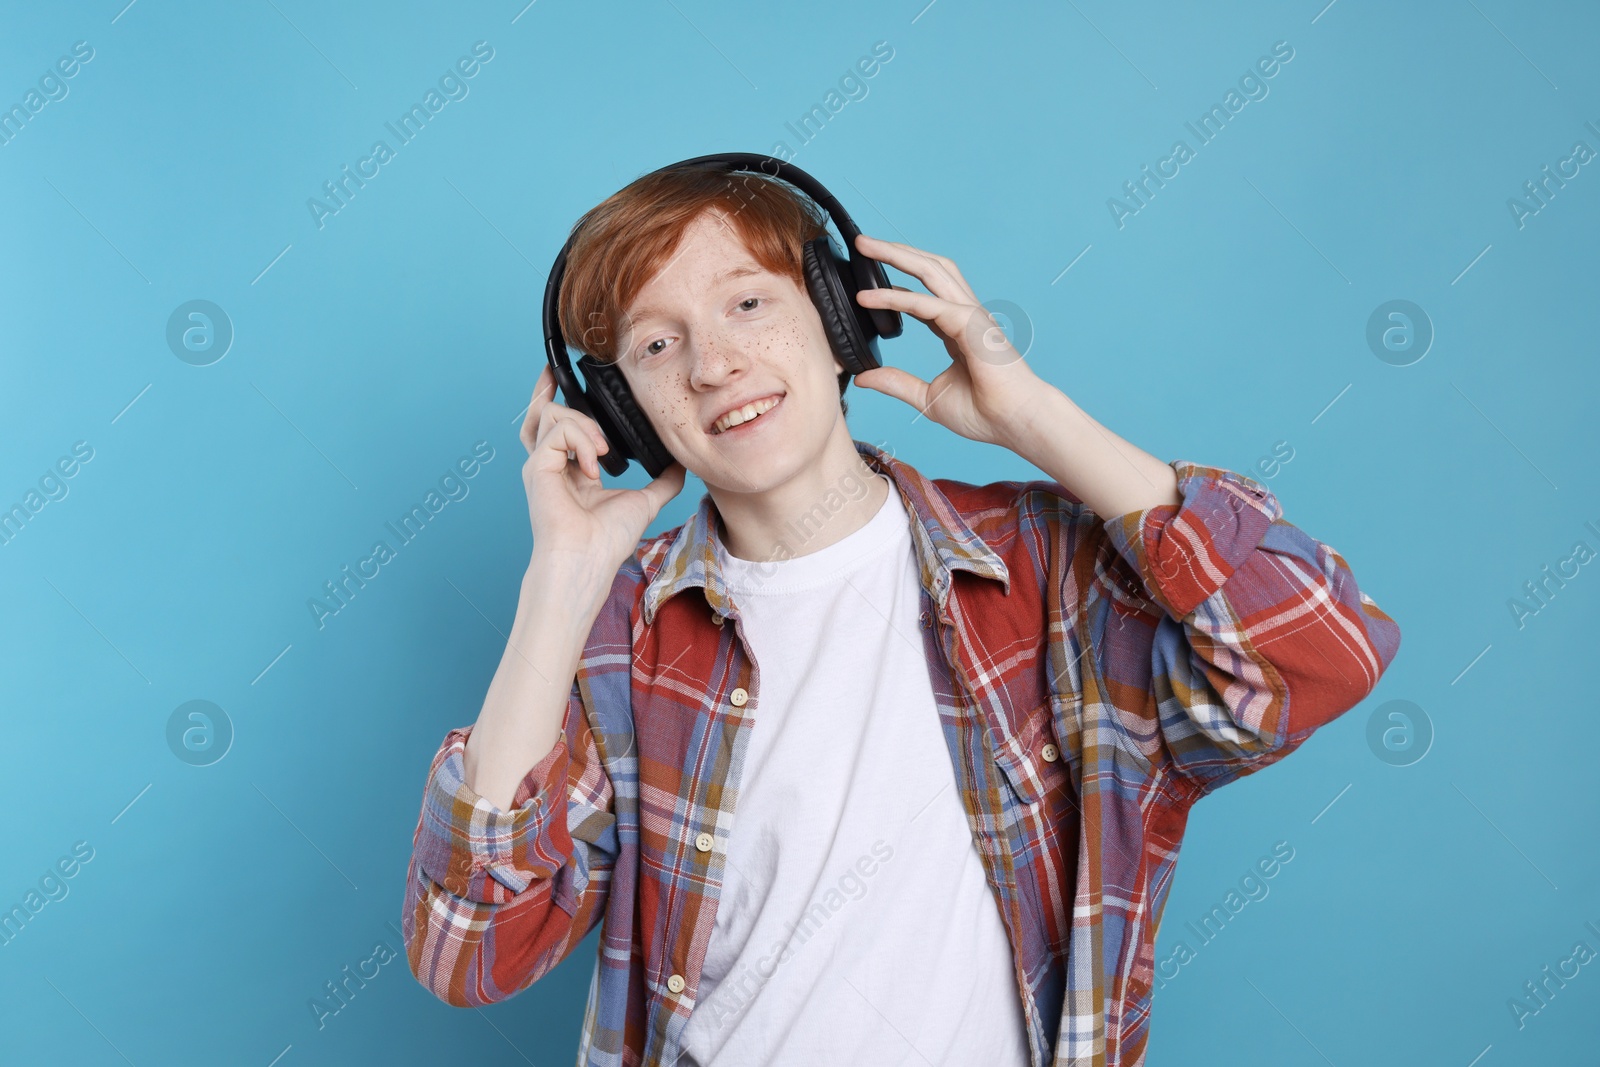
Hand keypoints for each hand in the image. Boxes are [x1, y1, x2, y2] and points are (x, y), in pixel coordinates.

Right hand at [519, 365, 685, 578]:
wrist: (589, 560)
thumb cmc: (607, 540)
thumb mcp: (645, 501)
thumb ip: (662, 480)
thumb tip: (680, 463)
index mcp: (570, 469)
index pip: (557, 425)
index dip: (554, 396)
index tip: (559, 372)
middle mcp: (550, 464)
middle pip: (542, 412)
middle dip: (550, 388)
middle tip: (562, 374)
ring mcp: (540, 465)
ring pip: (552, 415)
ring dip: (584, 426)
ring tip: (603, 453)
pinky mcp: (536, 467)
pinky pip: (558, 432)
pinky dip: (581, 441)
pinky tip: (593, 466)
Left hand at [849, 234, 1046, 450]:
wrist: (1016, 424)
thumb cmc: (985, 413)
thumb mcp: (928, 399)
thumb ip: (897, 384)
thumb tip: (862, 377)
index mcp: (956, 329)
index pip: (923, 295)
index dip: (894, 284)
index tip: (863, 279)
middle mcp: (964, 315)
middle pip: (928, 269)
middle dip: (894, 252)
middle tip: (860, 242)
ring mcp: (970, 315)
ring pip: (930, 271)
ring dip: (896, 255)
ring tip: (864, 246)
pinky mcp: (971, 325)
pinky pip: (928, 304)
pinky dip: (898, 297)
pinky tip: (870, 297)